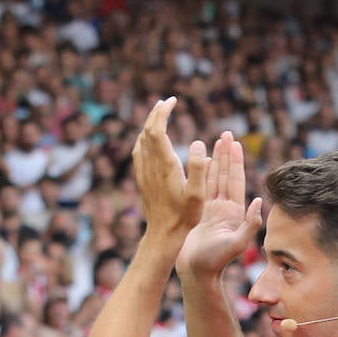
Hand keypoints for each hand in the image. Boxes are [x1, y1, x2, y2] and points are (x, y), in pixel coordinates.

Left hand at [131, 98, 208, 251]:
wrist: (163, 235)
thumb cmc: (184, 217)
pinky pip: (138, 153)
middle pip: (147, 131)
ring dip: (149, 124)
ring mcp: (144, 173)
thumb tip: (197, 143)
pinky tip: (148, 139)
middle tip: (166, 102)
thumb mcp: (197, 194)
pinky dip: (143, 139)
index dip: (163, 112)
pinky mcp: (142, 181)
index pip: (157, 130)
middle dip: (156, 113)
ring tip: (158, 115)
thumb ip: (199, 168)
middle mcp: (151, 166)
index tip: (172, 101)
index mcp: (165, 166)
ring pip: (141, 140)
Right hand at [177, 131, 263, 279]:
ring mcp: (211, 211)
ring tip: (215, 141)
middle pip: (226, 175)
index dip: (235, 161)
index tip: (235, 142)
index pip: (235, 181)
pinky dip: (202, 174)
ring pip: (213, 179)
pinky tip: (202, 162)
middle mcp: (224, 209)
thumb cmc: (215, 261)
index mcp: (234, 212)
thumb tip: (259, 200)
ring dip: (215, 160)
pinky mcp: (198, 215)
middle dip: (226, 154)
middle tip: (226, 133)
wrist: (197, 273)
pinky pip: (201, 190)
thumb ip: (250, 224)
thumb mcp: (237, 243)